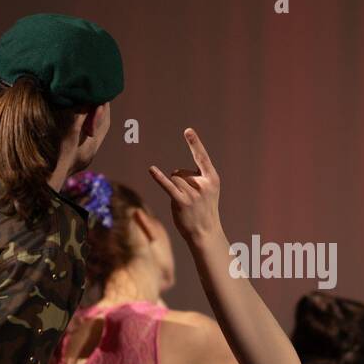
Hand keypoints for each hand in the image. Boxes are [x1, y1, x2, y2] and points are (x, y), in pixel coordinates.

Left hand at [148, 128, 222, 244]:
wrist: (205, 232)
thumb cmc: (204, 209)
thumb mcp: (207, 191)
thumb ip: (196, 177)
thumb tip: (175, 172)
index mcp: (212, 179)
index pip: (202, 157)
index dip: (194, 143)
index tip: (187, 130)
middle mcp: (203, 184)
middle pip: (181, 172)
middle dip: (180, 183)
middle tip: (191, 199)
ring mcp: (192, 193)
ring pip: (174, 179)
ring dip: (174, 190)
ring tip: (184, 203)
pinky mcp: (181, 202)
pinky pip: (168, 186)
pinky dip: (159, 177)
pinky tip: (151, 170)